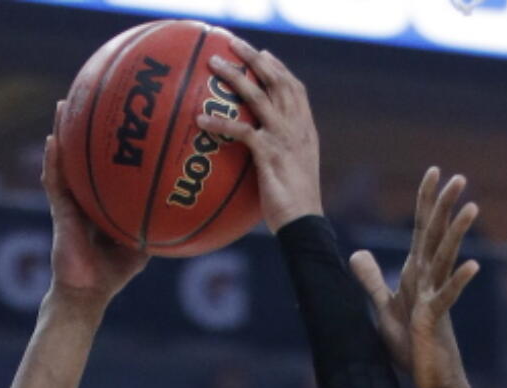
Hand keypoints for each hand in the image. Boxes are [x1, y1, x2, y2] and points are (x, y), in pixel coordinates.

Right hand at [42, 106, 148, 308]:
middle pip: (82, 153)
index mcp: (100, 201)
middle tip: (90, 94)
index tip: (120, 117)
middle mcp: (83, 195)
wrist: (87, 293)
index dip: (111, 143)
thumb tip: (186, 214)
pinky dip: (52, 161)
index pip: (105, 165)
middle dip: (84, 125)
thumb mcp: (142, 247)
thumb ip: (157, 228)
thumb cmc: (113, 274)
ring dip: (62, 132)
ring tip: (62, 104)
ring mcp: (69, 201)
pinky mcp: (58, 212)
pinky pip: (54, 181)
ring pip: (63, 160)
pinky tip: (52, 140)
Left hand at [200, 38, 321, 233]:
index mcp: (306, 131)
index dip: (279, 68)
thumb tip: (262, 156)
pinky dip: (219, 123)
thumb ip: (282, 155)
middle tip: (233, 44)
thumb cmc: (297, 208)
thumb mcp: (295, 174)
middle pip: (277, 80)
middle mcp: (296, 128)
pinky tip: (201, 119)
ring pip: (257, 95)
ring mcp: (283, 138)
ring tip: (213, 64)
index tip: (264, 54)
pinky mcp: (268, 154)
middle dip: (255, 58)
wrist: (304, 225)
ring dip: (234, 76)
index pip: (295, 89)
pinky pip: (240, 131)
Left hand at [348, 167, 478, 387]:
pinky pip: (448, 296)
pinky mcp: (436, 318)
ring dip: (458, 233)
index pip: (421, 230)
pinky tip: (473, 265)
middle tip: (458, 176)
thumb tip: (357, 252)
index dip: (426, 201)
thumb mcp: (384, 309)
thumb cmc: (411, 347)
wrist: (430, 380)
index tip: (433, 171)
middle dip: (445, 206)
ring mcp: (435, 297)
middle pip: (437, 235)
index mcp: (416, 274)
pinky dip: (459, 281)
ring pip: (446, 258)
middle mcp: (428, 280)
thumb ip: (371, 280)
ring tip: (472, 206)